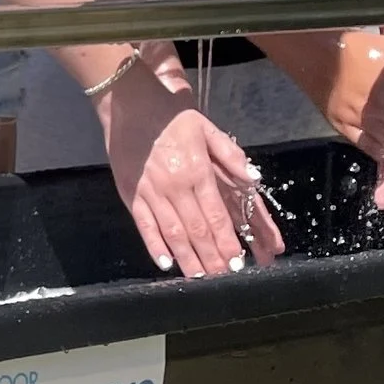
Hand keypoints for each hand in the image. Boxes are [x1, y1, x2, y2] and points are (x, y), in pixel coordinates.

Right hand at [102, 77, 284, 278]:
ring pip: (172, 233)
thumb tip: (253, 178)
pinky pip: (144, 225)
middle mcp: (175, 187)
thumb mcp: (207, 129)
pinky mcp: (130, 195)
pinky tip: (165, 263)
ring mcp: (150, 193)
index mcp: (197, 172)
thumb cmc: (171, 118)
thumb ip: (231, 155)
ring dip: (187, 258)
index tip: (237, 261)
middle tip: (223, 277)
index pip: (215, 215)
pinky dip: (154, 246)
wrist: (129, 105)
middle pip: (196, 230)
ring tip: (199, 278)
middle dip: (211, 257)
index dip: (226, 241)